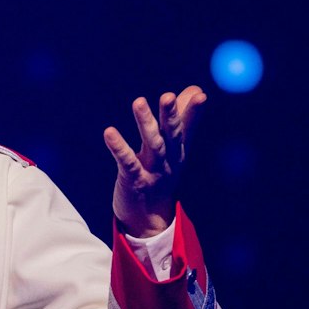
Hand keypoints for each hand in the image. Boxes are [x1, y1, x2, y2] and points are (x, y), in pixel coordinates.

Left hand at [104, 87, 206, 236]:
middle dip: (171, 116)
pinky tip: (109, 132)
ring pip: (152, 146)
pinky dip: (119, 148)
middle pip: (171, 135)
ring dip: (146, 124)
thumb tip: (196, 89)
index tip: (199, 94)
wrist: (149, 219)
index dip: (190, 111)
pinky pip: (127, 163)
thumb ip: (185, 118)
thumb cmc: (161, 175)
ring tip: (139, 102)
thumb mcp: (175, 147)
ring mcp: (152, 171)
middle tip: (169, 96)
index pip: (185, 127)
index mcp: (178, 150)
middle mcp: (168, 160)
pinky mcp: (134, 181)